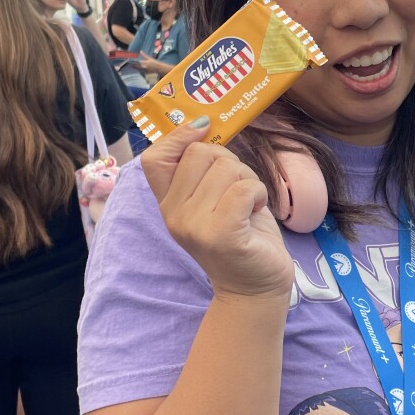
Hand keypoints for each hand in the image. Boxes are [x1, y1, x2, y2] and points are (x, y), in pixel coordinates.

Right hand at [140, 118, 294, 298]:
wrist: (255, 288)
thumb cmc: (242, 236)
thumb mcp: (214, 199)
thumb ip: (204, 170)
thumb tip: (204, 125)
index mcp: (169, 204)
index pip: (154, 158)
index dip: (178, 136)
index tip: (204, 130)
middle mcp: (174, 214)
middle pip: (200, 153)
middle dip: (229, 162)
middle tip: (238, 190)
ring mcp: (194, 226)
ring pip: (226, 168)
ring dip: (248, 180)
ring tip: (248, 205)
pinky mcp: (221, 234)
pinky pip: (244, 188)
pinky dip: (259, 193)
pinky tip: (256, 212)